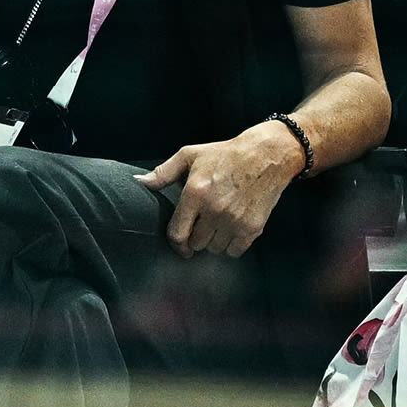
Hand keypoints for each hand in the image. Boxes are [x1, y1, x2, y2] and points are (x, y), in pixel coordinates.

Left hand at [135, 122, 301, 258]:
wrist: (267, 155)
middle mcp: (214, 210)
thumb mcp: (190, 155)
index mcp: (195, 193)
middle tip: (201, 227)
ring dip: (213, 242)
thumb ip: (163, 172)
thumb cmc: (226, 154)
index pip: (177, 234)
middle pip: (195, 244)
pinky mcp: (252, 228)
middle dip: (195, 238)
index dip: (175, 243)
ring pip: (214, 249)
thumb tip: (139, 182)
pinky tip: (231, 231)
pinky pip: (234, 252)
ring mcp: (234, 221)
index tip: (179, 244)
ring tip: (217, 226)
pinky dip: (231, 247)